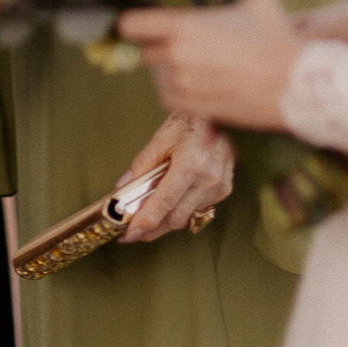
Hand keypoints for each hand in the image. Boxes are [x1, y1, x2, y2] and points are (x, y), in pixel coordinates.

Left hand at [117, 113, 234, 242]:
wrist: (220, 111)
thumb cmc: (191, 119)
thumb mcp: (162, 137)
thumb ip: (142, 164)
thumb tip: (123, 187)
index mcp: (190, 165)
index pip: (163, 204)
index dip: (145, 222)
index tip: (129, 235)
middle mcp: (208, 179)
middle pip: (175, 218)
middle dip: (152, 229)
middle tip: (133, 231)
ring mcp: (219, 186)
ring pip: (188, 217)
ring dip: (166, 222)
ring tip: (149, 218)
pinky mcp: (224, 188)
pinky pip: (199, 209)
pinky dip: (182, 210)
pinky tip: (171, 205)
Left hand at [120, 0, 299, 131]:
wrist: (294, 85)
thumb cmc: (275, 40)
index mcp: (184, 27)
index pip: (131, 25)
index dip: (132, 24)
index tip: (139, 25)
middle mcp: (176, 57)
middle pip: (145, 52)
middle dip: (158, 47)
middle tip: (181, 44)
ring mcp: (183, 85)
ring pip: (157, 76)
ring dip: (169, 70)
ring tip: (195, 64)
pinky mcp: (193, 108)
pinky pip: (168, 97)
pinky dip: (176, 90)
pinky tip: (196, 81)